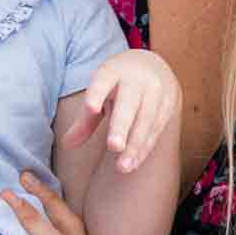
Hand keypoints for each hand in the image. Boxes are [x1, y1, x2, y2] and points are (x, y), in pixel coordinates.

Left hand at [61, 49, 179, 173]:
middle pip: (128, 104)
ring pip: (146, 120)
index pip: (103, 81)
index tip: (91, 108)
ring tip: (122, 167)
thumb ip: (86, 118)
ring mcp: (156, 91)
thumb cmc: (118, 83)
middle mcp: (137, 79)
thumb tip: (67, 145)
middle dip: (122, 125)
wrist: (153, 67)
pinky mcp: (168, 105)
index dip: (97, 94)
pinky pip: (156, 129)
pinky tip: (133, 163)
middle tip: (113, 146)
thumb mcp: (100, 91)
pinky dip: (144, 148)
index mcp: (113, 71)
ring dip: (134, 146)